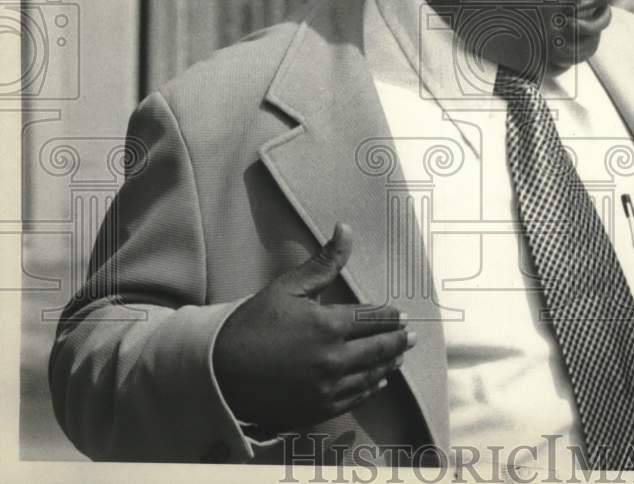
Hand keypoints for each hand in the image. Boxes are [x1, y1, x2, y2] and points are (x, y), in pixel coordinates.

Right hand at [213, 223, 414, 431]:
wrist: (218, 373)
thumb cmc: (252, 325)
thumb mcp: (288, 287)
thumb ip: (323, 262)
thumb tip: (345, 229)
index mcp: (328, 326)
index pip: (373, 320)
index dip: (390, 317)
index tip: (401, 315)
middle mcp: (334, 359)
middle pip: (379, 349)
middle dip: (398, 341)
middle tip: (411, 336)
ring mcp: (327, 388)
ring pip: (371, 375)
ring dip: (388, 364)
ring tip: (399, 356)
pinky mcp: (318, 409)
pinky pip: (355, 397)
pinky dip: (370, 387)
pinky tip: (377, 381)